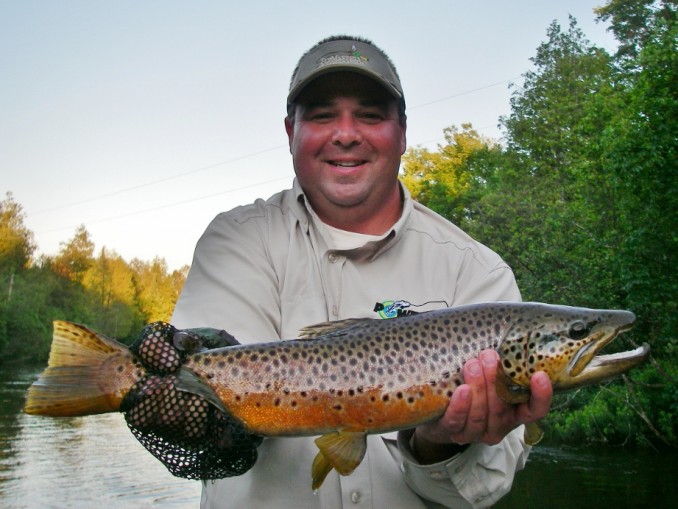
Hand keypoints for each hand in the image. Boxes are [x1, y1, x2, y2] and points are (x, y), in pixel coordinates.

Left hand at [412, 349, 551, 463]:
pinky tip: (462, 390)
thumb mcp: (490, 375)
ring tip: (472, 365)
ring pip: (480, 415)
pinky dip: (460, 406)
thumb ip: (500, 362)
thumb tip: (506, 329)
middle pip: (502, 409)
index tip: (540, 375)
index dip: (541, 396)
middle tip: (488, 356)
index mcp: (514, 413)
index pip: (535, 410)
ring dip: (478, 388)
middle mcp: (499, 426)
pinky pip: (457, 421)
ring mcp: (476, 432)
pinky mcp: (453, 432)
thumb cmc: (472, 384)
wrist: (439, 412)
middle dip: (496, 380)